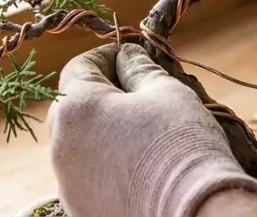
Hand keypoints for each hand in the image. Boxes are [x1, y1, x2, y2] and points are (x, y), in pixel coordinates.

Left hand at [47, 43, 256, 216]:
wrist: (195, 214)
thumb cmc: (181, 143)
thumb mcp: (166, 91)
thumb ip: (139, 69)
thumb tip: (128, 58)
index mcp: (75, 108)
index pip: (80, 66)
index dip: (108, 55)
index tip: (132, 56)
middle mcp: (61, 147)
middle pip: (75, 107)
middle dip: (104, 94)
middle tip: (141, 94)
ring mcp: (67, 186)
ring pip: (80, 146)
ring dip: (104, 134)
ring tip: (144, 137)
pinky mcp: (81, 211)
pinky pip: (88, 180)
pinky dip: (107, 169)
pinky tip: (140, 171)